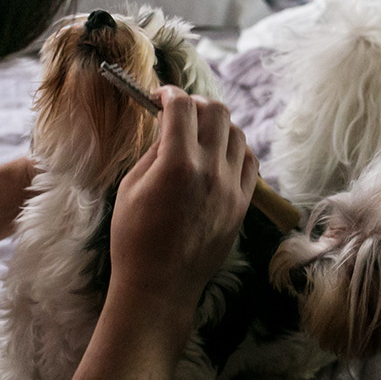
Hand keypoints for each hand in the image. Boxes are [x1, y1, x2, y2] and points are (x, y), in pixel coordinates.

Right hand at [108, 86, 256, 314]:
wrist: (159, 286)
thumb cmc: (134, 239)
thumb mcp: (131, 187)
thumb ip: (154, 152)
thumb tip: (169, 129)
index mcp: (178, 164)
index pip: (182, 107)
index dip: (169, 93)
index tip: (159, 97)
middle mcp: (211, 171)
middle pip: (217, 112)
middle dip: (195, 104)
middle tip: (179, 113)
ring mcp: (231, 188)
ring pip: (237, 133)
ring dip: (217, 125)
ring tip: (199, 134)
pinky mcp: (241, 204)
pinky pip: (249, 161)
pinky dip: (236, 148)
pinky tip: (219, 154)